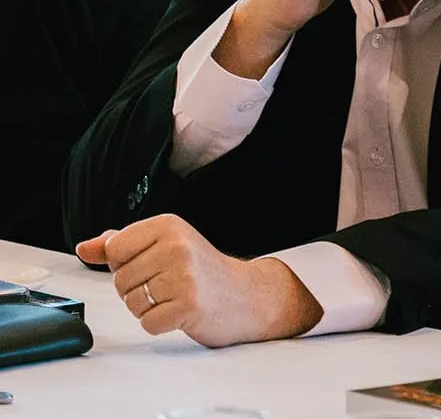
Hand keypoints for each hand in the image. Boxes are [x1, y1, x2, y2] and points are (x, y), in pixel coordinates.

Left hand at [76, 215, 322, 347]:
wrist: (246, 294)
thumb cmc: (201, 270)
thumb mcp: (163, 245)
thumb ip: (121, 245)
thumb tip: (85, 248)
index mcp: (168, 225)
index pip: (114, 249)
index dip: (127, 264)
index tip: (154, 263)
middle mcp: (177, 245)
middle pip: (120, 280)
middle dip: (138, 289)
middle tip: (170, 284)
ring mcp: (185, 275)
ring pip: (131, 303)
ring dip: (148, 308)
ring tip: (176, 297)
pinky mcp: (189, 305)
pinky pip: (148, 323)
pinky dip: (160, 324)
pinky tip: (181, 312)